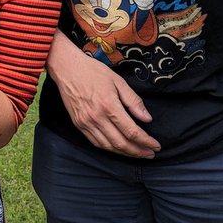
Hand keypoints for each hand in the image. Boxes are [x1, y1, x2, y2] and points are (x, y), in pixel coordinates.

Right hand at [49, 37, 158, 157]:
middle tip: (150, 154)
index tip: (156, 146)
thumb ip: (133, 101)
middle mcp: (97, 117)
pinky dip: (109, 148)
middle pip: (121, 143)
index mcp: (109, 105)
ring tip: (137, 153)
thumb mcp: (118, 81)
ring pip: (108, 146)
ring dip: (124, 153)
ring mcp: (86, 122)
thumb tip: (147, 119)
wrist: (67, 68)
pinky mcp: (78, 124)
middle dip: (138, 151)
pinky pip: (95, 142)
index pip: (131, 131)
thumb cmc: (93, 71)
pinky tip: (118, 148)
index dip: (146, 141)